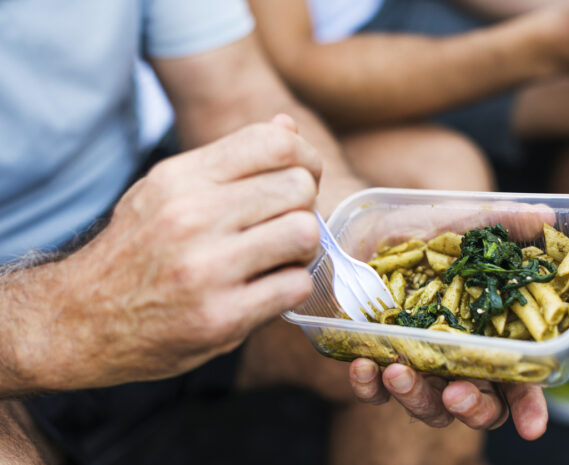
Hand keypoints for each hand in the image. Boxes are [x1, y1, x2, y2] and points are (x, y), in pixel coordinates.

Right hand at [18, 115, 322, 390]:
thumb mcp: (167, 190)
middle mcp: (192, 216)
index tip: (305, 178)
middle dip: (303, 206)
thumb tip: (286, 126)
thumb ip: (229, 160)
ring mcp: (206, 269)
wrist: (81, 320)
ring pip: (304, 234)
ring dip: (303, 248)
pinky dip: (291, 286)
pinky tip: (268, 289)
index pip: (274, 143)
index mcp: (181, 178)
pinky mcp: (220, 318)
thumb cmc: (136, 250)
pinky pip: (296, 286)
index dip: (306, 158)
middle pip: (298, 188)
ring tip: (280, 256)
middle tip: (286, 224)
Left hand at [343, 203, 553, 436]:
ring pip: (427, 405)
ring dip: (415, 397)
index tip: (532, 426)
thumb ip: (503, 223)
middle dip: (472, 408)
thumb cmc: (424, 231)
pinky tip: (364, 366)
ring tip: (398, 371)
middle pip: (477, 404)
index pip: (519, 380)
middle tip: (457, 395)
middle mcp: (458, 357)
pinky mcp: (379, 361)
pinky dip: (369, 387)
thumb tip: (546, 214)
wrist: (368, 228)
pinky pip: (375, 391)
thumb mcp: (460, 223)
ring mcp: (419, 363)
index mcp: (489, 334)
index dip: (529, 406)